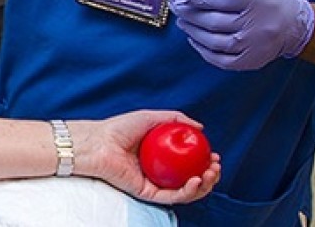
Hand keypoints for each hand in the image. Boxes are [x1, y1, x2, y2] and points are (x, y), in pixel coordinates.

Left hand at [77, 111, 220, 204]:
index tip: (215, 156)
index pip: (189, 164)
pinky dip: (187, 191)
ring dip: (204, 186)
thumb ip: (175, 120)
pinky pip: (171, 197)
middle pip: (191, 180)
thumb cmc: (119, 128)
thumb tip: (200, 128)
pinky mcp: (147, 193)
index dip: (205, 163)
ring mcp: (154, 184)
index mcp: (162, 157)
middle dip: (210, 177)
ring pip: (185, 192)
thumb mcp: (151, 118)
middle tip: (215, 166)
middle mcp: (159, 172)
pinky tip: (196, 181)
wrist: (99, 142)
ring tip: (210, 173)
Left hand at [169, 0, 314, 70]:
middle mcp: (254, 26)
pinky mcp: (250, 61)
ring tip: (182, 22)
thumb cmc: (273, 1)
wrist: (298, 27)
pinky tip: (194, 40)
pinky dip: (203, 51)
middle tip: (175, 6)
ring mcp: (252, 46)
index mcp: (256, 3)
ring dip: (193, 32)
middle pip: (213, 21)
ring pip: (214, 41)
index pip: (219, 0)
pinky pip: (221, 59)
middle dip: (189, 13)